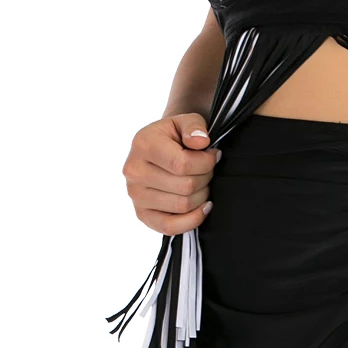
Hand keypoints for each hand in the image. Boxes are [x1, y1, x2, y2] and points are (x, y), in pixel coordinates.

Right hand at [122, 112, 220, 234]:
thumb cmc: (174, 135)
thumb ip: (194, 125)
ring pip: (182, 206)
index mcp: (143, 144)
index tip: (213, 155)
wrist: (158, 147)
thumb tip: (201, 142)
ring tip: (201, 182)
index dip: (206, 162)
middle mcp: (134, 171)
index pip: (182, 164)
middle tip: (207, 169)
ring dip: (201, 196)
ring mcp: (135, 195)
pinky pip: (170, 227)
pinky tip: (203, 207)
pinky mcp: (141, 213)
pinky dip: (192, 220)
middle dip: (205, 178)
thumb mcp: (184, 120)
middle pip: (185, 187)